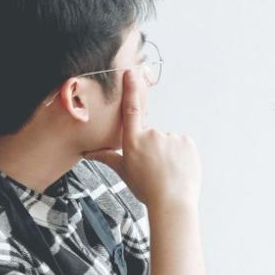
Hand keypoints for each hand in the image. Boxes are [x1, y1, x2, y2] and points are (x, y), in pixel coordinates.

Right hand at [87, 69, 200, 210]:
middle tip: (154, 168)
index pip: (130, 110)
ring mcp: (171, 137)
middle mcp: (152, 135)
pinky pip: (182, 145)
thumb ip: (107, 157)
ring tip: (167, 171)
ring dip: (168, 152)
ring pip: (168, 141)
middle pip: (152, 136)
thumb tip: (88, 153)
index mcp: (134, 141)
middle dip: (153, 148)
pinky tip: (178, 168)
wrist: (172, 202)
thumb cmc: (146, 188)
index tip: (131, 73)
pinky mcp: (187, 142)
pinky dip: (181, 154)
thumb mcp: (123, 172)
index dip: (131, 90)